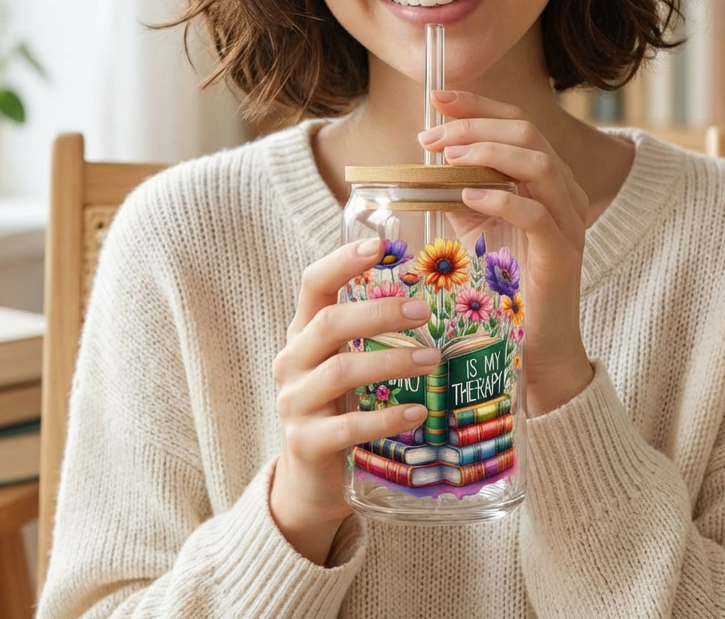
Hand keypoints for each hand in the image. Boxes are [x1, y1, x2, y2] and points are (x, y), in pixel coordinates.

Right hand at [270, 238, 440, 564]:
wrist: (311, 479)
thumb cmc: (339, 407)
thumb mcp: (345, 363)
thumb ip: (370, 335)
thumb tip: (433, 296)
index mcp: (302, 335)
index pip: (312, 285)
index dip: (341, 261)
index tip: (380, 245)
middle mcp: (291, 362)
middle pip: (329, 323)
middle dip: (379, 313)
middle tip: (423, 311)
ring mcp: (294, 403)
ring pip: (341, 371)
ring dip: (392, 362)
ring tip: (433, 361)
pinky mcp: (305, 443)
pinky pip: (347, 427)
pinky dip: (385, 418)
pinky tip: (417, 412)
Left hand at [418, 90, 593, 417]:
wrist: (538, 344)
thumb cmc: (507, 283)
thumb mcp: (477, 225)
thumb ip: (460, 189)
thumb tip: (428, 158)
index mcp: (548, 178)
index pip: (518, 122)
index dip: (478, 105)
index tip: (437, 97)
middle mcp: (566, 190)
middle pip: (527, 133)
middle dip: (474, 127)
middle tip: (431, 136)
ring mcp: (570, 220)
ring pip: (538, 163)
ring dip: (488, 153)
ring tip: (448, 157)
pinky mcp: (563, 252)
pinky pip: (536, 213)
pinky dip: (501, 196)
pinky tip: (468, 196)